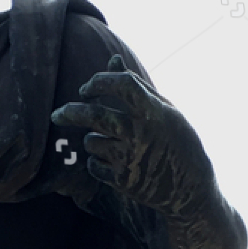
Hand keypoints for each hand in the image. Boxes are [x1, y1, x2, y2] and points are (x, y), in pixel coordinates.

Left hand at [51, 54, 212, 211]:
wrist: (190, 188)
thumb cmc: (178, 141)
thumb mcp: (164, 111)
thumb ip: (136, 86)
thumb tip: (112, 60)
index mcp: (154, 112)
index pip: (121, 84)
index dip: (99, 81)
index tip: (87, 88)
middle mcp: (141, 134)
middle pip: (95, 115)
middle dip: (70, 112)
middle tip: (58, 114)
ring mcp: (131, 159)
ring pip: (91, 142)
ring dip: (93, 139)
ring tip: (109, 143)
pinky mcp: (123, 181)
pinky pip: (94, 165)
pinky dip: (96, 161)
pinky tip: (111, 161)